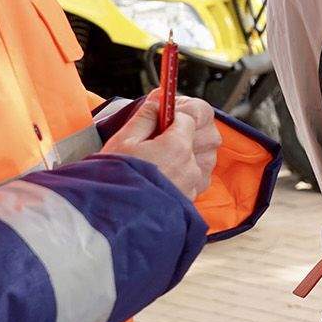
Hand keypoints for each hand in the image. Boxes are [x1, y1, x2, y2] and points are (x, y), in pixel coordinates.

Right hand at [104, 93, 221, 200]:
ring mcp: (193, 185)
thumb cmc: (115, 179)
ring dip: (193, 151)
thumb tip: (159, 101)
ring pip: (207, 158)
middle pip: (207, 135)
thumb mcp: (124, 140)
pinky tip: (168, 173)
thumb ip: (146, 117)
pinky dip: (190, 172)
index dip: (176, 113)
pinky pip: (200, 178)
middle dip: (192, 129)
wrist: (114, 220)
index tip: (162, 116)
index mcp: (177, 146)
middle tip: (166, 133)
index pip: (192, 116)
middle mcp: (191, 166)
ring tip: (166, 155)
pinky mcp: (190, 200)